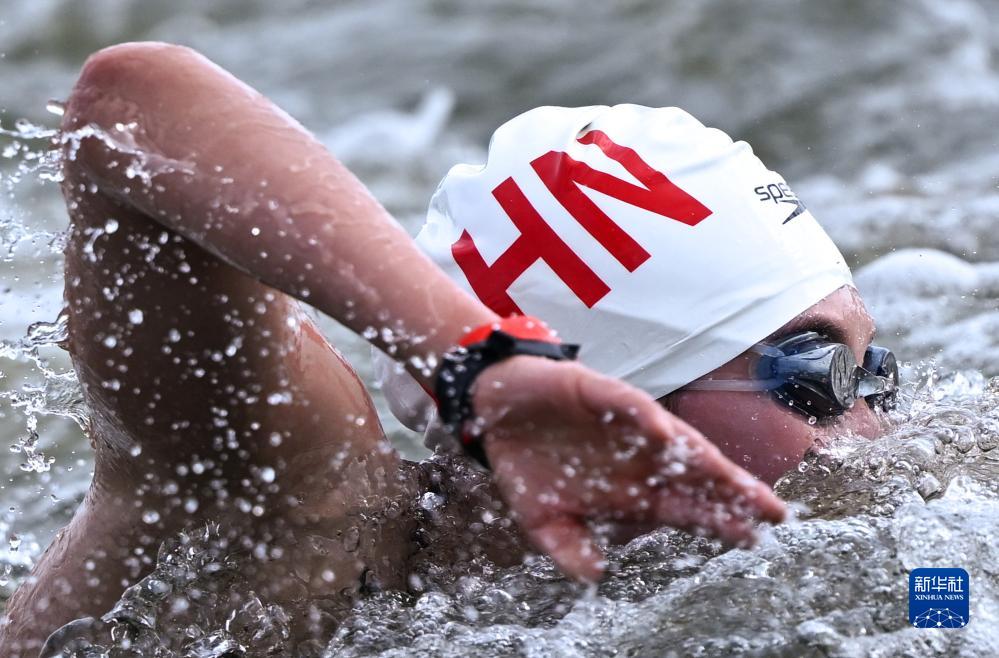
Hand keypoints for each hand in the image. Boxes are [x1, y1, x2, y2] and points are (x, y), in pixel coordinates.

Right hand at [471, 356, 785, 580]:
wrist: (495, 412)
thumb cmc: (528, 464)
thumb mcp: (542, 519)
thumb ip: (568, 547)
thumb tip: (595, 574)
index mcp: (631, 490)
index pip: (685, 509)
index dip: (719, 522)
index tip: (754, 538)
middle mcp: (639, 457)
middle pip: (696, 477)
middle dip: (734, 494)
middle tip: (774, 512)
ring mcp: (625, 425)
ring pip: (674, 441)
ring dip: (704, 459)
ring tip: (735, 479)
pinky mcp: (600, 393)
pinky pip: (627, 405)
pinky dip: (643, 417)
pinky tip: (661, 432)